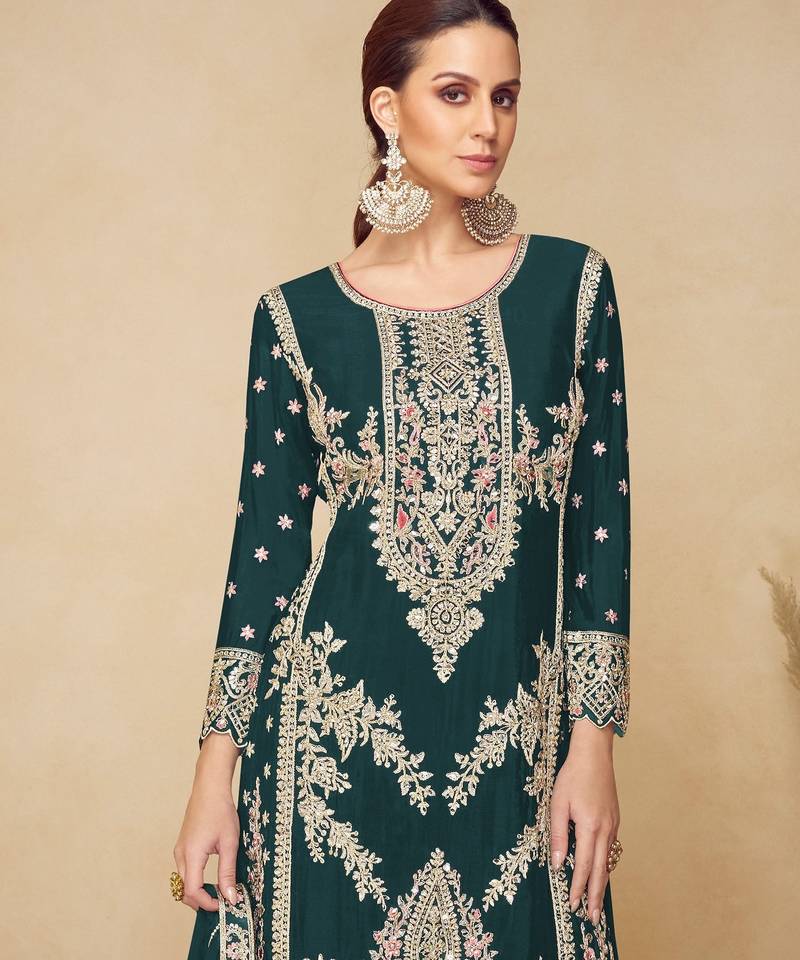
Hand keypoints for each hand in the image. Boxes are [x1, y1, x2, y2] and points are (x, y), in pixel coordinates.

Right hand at [173, 733, 241, 911]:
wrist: (210, 788)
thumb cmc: (221, 811)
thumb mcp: (229, 842)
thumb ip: (228, 872)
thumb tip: (230, 897)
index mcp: (191, 854)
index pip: (192, 891)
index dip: (207, 903)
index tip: (224, 905)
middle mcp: (180, 854)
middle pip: (184, 890)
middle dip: (202, 901)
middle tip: (223, 902)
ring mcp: (179, 850)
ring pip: (183, 882)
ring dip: (198, 892)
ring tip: (220, 892)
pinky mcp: (182, 846)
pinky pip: (184, 871)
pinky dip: (195, 881)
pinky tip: (211, 880)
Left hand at [549, 718, 619, 925]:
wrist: (594, 755)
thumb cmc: (572, 776)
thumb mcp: (558, 804)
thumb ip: (559, 835)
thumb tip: (560, 864)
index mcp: (590, 827)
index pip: (583, 865)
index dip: (578, 887)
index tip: (573, 905)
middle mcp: (605, 830)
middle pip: (600, 870)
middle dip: (594, 895)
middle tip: (591, 918)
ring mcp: (613, 825)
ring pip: (608, 861)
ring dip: (601, 883)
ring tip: (596, 903)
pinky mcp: (614, 820)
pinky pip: (610, 849)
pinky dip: (606, 866)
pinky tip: (601, 872)